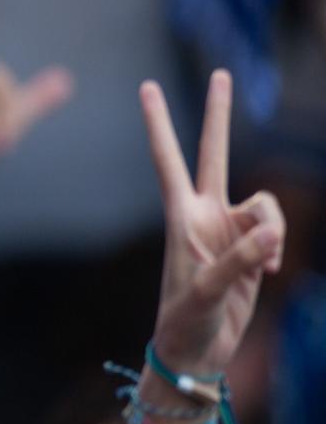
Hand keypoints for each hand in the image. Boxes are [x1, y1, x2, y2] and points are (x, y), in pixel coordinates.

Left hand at [141, 71, 284, 377]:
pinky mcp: (254, 247)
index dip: (158, 124)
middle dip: (218, 115)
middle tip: (220, 73)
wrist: (197, 350)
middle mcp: (205, 214)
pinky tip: (268, 272)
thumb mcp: (205, 292)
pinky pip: (276, 230)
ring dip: (272, 230)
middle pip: (214, 153)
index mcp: (181, 217)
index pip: (167, 160)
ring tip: (264, 263)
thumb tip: (267, 235)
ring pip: (266, 204)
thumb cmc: (185, 321)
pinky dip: (277, 248)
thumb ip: (238, 261)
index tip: (147, 87)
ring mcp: (231, 228)